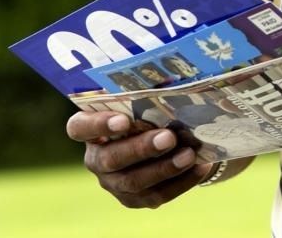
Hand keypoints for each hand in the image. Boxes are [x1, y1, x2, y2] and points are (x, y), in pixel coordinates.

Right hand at [66, 110, 213, 207]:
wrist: (162, 140)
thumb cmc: (148, 111)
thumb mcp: (143, 100)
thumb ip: (148, 96)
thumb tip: (174, 82)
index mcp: (90, 129)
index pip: (80, 127)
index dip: (99, 125)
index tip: (124, 120)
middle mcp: (97, 158)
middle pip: (111, 159)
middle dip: (142, 148)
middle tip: (169, 137)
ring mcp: (113, 182)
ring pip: (134, 181)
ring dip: (164, 168)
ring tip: (189, 155)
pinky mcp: (134, 198)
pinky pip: (156, 195)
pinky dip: (181, 181)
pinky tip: (200, 166)